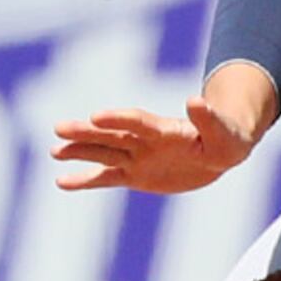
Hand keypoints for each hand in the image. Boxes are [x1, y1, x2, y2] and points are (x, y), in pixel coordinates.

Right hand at [52, 94, 260, 194]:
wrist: (219, 152)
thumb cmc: (226, 138)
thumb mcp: (223, 131)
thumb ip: (207, 118)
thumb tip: (196, 100)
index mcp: (165, 130)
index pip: (137, 122)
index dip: (118, 118)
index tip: (95, 116)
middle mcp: (145, 141)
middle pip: (111, 135)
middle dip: (86, 133)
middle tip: (59, 127)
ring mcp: (138, 157)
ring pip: (103, 153)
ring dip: (79, 151)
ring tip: (54, 150)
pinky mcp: (135, 175)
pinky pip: (106, 178)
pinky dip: (85, 179)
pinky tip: (62, 181)